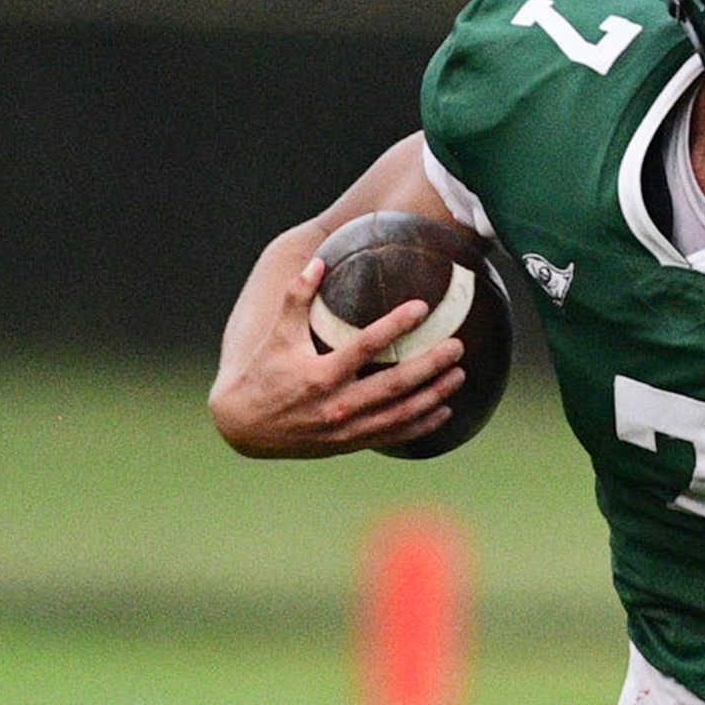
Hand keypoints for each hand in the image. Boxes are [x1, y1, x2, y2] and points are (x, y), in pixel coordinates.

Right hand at [210, 246, 464, 458]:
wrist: (244, 427)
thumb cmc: (263, 373)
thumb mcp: (276, 334)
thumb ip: (297, 297)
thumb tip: (319, 261)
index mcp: (319, 374)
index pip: (366, 346)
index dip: (396, 325)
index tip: (423, 308)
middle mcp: (337, 404)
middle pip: (395, 384)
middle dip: (431, 365)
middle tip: (457, 346)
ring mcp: (347, 428)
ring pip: (401, 413)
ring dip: (434, 394)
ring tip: (460, 374)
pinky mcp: (351, 443)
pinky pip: (394, 435)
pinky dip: (422, 425)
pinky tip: (444, 411)